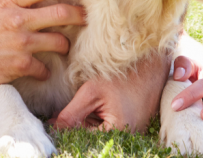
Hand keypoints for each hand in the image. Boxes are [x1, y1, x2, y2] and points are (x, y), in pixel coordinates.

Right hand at [0, 0, 84, 96]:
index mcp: (7, 1)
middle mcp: (18, 20)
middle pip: (60, 12)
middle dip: (78, 14)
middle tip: (86, 15)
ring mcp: (21, 43)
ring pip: (58, 40)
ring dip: (65, 44)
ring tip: (65, 45)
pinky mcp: (20, 66)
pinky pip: (44, 67)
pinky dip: (45, 70)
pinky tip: (43, 70)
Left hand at [54, 50, 168, 132]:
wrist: (151, 63)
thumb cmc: (123, 74)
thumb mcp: (91, 92)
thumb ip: (71, 114)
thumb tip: (53, 129)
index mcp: (117, 132)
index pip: (82, 139)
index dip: (66, 131)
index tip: (51, 120)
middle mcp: (128, 137)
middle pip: (92, 139)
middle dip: (76, 126)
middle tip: (64, 111)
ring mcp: (132, 133)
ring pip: (100, 134)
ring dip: (88, 123)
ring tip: (87, 104)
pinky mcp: (133, 126)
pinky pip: (109, 128)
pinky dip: (99, 119)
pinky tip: (97, 105)